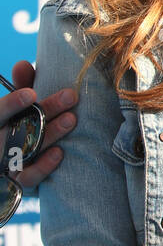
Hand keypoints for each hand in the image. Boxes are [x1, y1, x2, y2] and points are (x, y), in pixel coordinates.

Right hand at [7, 60, 76, 185]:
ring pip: (25, 151)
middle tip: (71, 95)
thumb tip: (22, 64)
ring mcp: (7, 163)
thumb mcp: (19, 105)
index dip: (11, 104)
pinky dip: (42, 166)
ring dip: (49, 134)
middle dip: (45, 110)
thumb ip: (22, 85)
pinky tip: (59, 153)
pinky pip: (28, 178)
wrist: (15, 163)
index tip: (31, 93)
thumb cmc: (20, 125)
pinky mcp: (19, 181)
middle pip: (18, 128)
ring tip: (71, 119)